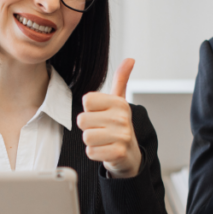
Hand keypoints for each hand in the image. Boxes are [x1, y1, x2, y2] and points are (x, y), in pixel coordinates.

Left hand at [77, 58, 142, 178]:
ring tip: (103, 140)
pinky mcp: (118, 152)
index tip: (100, 114)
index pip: (86, 101)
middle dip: (88, 127)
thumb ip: (120, 79)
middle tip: (101, 129)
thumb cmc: (118, 125)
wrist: (130, 154)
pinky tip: (105, 150)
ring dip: (91, 141)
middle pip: (82, 120)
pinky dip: (95, 153)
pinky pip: (91, 152)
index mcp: (119, 102)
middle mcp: (122, 117)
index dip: (89, 110)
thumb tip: (130, 59)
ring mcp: (122, 136)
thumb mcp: (119, 101)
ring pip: (86, 137)